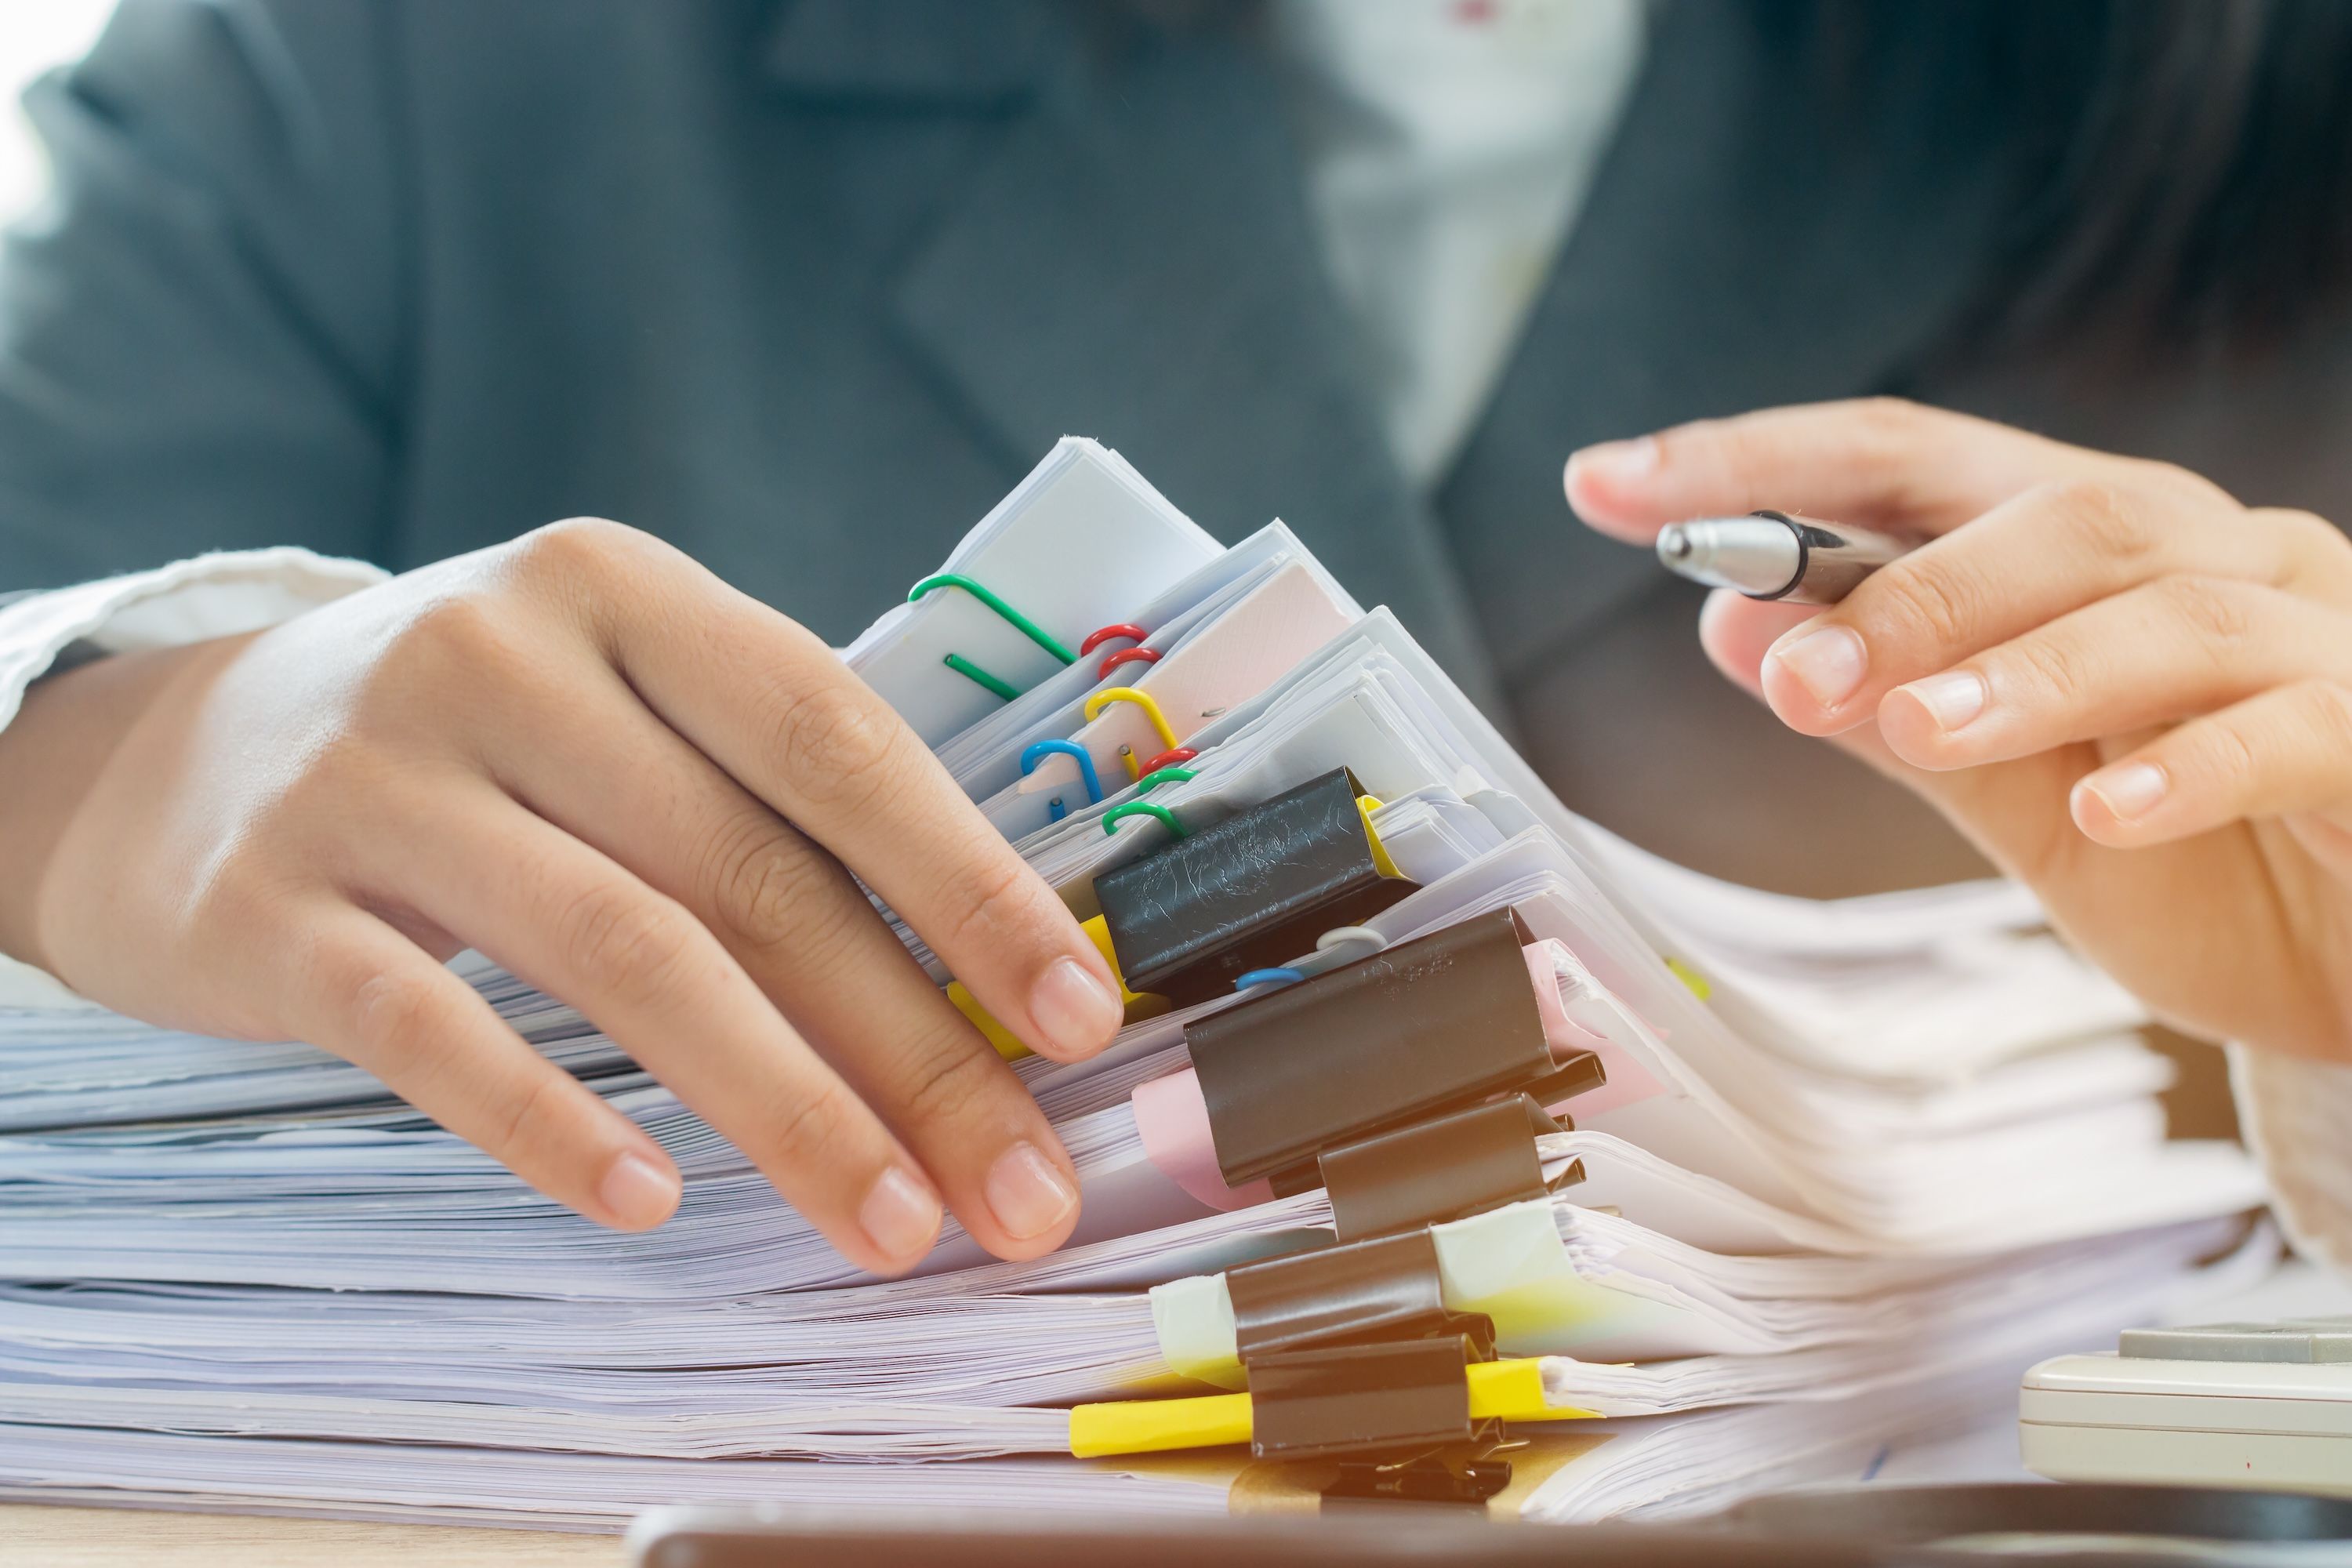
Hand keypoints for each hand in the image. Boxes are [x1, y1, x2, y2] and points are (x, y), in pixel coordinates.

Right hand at [0, 522, 1126, 1268]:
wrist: (171, 756)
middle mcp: (504, 656)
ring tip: (884, 1224)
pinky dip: (552, 1122)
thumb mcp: (608, 700)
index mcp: (624, 593)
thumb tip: (978, 984)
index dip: (971, 881)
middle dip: (911, 1047)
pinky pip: (432, 1030)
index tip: (1078, 1016)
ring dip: (781, 1107)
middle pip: (753, 871)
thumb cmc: (472, 745)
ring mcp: (378, 775)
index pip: (834, 738)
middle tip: (1015, 1187)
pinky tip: (650, 1205)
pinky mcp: (272, 903)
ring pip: (624, 954)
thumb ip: (758, 799)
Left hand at [1566, 399, 2351, 1064]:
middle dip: (1900, 589)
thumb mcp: (2016, 799)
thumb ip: (1895, 713)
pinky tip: (2109, 810)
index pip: (1905, 464)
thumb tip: (1735, 626)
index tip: (1604, 484)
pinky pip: (2289, 725)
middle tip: (1789, 673)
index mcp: (2090, 551)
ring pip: (2160, 605)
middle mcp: (2203, 558)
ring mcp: (2310, 632)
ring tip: (1913, 729)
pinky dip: (2189, 763)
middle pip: (2047, 511)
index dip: (1755, 461)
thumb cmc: (2210, 869)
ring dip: (2019, 665)